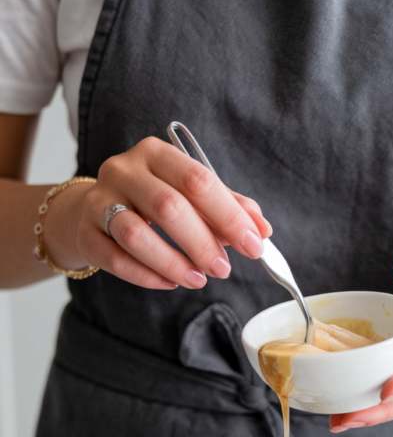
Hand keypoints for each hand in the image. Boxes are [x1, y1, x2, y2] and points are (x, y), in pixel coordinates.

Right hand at [42, 137, 271, 289]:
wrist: (96, 209)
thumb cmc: (154, 202)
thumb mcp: (191, 196)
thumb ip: (228, 208)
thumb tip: (262, 230)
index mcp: (156, 154)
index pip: (198, 180)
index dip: (229, 216)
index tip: (253, 245)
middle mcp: (124, 170)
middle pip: (168, 206)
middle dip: (202, 242)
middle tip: (223, 268)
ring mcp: (99, 200)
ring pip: (136, 235)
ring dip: (174, 263)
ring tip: (198, 279)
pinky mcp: (86, 233)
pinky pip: (116, 260)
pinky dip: (147, 276)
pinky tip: (170, 283)